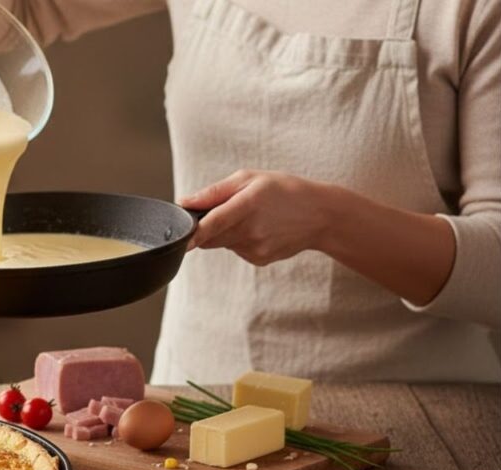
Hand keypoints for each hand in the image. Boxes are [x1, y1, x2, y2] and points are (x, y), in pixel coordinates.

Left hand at [182, 169, 333, 265]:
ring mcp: (256, 248)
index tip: (179, 240)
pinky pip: (237, 250)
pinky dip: (239, 240)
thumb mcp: (250, 179)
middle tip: (227, 209)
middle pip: (210, 236)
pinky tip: (260, 229)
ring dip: (226, 232)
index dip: (194, 233)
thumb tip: (184, 202)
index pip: (213, 224)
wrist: (321, 215)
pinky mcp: (259, 259)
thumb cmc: (283, 190)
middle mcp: (251, 231)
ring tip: (250, 216)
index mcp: (248, 205)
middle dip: (207, 226)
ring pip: (222, 243)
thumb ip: (214, 192)